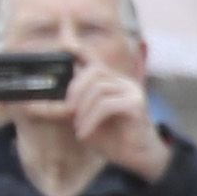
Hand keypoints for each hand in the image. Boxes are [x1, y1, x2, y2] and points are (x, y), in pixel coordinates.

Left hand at [65, 54, 167, 182]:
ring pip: (99, 89)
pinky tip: (84, 133)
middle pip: (94, 71)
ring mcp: (131, 91)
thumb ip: (76, 108)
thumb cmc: (113, 139)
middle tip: (69, 110)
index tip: (64, 38)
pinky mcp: (137, 104)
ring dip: (83, 111)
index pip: (92, 61)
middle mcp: (123, 82)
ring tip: (79, 128)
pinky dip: (91, 119)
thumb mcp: (87, 121)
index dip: (78, 48)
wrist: (137, 158)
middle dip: (76, 89)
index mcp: (111, 83)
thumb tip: (59, 103)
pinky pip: (106, 105)